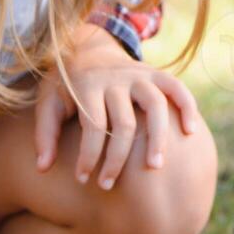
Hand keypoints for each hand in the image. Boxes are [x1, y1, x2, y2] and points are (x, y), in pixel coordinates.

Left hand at [33, 31, 204, 190]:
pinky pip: (176, 87)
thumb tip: (42, 168)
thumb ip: (45, 134)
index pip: (93, 126)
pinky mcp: (155, 73)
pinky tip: (191, 132)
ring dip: (158, 137)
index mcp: (87, 86)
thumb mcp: (47, 103)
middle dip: (117, 158)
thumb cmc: (65, 85)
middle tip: (108, 185)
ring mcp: (138, 74)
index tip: (82, 179)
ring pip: (155, 105)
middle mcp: (116, 79)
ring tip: (156, 167)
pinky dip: (187, 106)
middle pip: (125, 122)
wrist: (86, 48)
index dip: (88, 156)